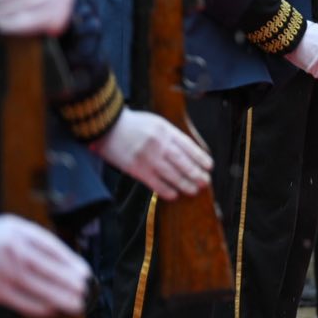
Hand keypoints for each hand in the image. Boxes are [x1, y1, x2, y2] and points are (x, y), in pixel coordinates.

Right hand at [0, 214, 90, 317]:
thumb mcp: (12, 226)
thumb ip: (35, 238)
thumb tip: (61, 258)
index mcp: (23, 234)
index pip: (56, 250)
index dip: (74, 264)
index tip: (86, 274)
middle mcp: (16, 253)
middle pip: (53, 271)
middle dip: (74, 284)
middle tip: (88, 293)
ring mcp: (5, 273)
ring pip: (41, 289)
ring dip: (62, 299)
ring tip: (77, 305)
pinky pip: (22, 302)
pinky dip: (39, 308)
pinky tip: (51, 310)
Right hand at [91, 110, 212, 199]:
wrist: (107, 127)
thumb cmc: (133, 125)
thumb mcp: (156, 123)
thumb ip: (170, 135)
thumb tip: (187, 151)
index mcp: (166, 130)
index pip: (188, 146)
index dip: (200, 157)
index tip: (209, 166)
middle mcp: (160, 144)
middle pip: (182, 161)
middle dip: (196, 173)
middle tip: (205, 182)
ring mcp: (148, 157)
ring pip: (171, 173)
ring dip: (184, 184)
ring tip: (193, 190)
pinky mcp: (136, 168)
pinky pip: (154, 182)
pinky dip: (165, 190)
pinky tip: (174, 195)